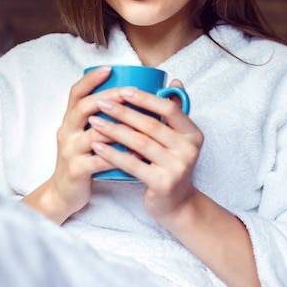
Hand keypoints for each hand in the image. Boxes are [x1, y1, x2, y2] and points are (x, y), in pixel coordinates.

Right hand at [24, 66, 122, 222]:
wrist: (64, 194)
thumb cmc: (84, 160)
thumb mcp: (88, 136)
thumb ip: (104, 119)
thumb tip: (133, 99)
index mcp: (70, 120)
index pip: (75, 93)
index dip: (90, 79)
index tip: (109, 68)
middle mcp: (66, 132)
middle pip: (84, 108)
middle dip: (108, 98)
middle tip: (130, 92)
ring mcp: (70, 151)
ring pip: (94, 134)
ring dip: (118, 127)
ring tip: (139, 120)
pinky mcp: (77, 170)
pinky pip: (100, 161)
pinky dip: (119, 156)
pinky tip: (135, 152)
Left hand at [88, 79, 203, 222]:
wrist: (177, 204)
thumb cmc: (171, 165)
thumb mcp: (178, 139)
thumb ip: (175, 113)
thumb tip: (175, 82)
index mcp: (192, 134)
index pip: (169, 109)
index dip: (145, 98)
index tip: (123, 90)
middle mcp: (188, 149)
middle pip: (151, 125)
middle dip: (123, 112)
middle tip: (101, 103)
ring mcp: (176, 168)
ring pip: (140, 143)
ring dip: (114, 130)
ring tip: (94, 121)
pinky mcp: (162, 184)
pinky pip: (132, 164)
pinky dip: (113, 154)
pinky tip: (97, 145)